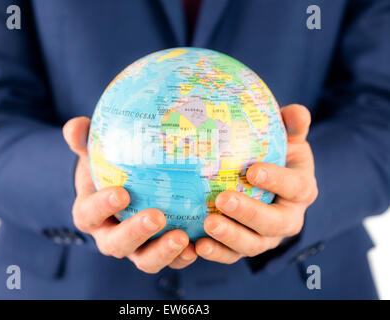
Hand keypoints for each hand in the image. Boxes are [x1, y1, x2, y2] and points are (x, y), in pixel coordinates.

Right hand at [63, 117, 197, 272]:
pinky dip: (182, 258)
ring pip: (144, 260)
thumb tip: (75, 126)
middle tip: (157, 216)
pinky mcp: (157, 253)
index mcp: (90, 214)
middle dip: (135, 233)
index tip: (122, 193)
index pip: (90, 214)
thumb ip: (83, 139)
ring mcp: (134, 249)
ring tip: (182, 237)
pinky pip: (169, 262)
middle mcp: (109, 237)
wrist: (124, 188)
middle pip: (116, 244)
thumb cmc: (108, 169)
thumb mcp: (94, 152)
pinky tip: (198, 247)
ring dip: (162, 252)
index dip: (102, 207)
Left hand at [195, 104, 317, 262]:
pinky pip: (232, 255)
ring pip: (253, 244)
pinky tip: (196, 245)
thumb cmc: (275, 156)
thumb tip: (296, 112)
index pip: (295, 187)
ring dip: (230, 236)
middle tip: (223, 199)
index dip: (277, 180)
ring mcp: (266, 237)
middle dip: (250, 213)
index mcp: (301, 189)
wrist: (268, 184)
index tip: (253, 170)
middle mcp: (288, 218)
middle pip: (274, 223)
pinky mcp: (245, 247)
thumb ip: (293, 125)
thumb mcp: (288, 139)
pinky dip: (216, 253)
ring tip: (207, 224)